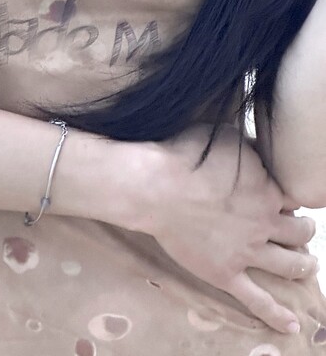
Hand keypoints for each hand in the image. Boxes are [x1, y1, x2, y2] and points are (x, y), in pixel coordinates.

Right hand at [137, 123, 317, 335]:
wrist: (156, 187)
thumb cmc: (185, 155)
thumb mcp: (224, 136)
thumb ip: (248, 146)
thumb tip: (257, 147)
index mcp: (266, 190)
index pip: (292, 200)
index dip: (289, 201)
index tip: (282, 201)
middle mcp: (264, 223)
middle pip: (299, 233)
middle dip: (303, 232)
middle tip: (300, 231)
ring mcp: (247, 252)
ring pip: (289, 265)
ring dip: (302, 265)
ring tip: (306, 265)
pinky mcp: (226, 274)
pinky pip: (258, 300)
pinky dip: (278, 314)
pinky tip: (291, 326)